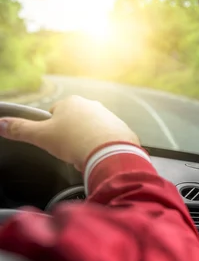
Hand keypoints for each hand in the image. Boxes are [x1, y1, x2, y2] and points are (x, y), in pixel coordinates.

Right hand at [0, 96, 138, 169]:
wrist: (110, 152)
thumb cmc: (74, 141)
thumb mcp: (41, 136)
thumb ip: (20, 129)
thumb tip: (0, 123)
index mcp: (72, 102)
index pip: (55, 113)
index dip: (52, 129)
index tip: (54, 141)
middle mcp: (93, 105)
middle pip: (75, 123)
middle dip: (71, 138)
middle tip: (69, 152)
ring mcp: (111, 117)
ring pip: (92, 132)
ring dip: (87, 144)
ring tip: (85, 157)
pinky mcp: (124, 131)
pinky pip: (109, 140)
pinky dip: (103, 149)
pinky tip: (100, 158)